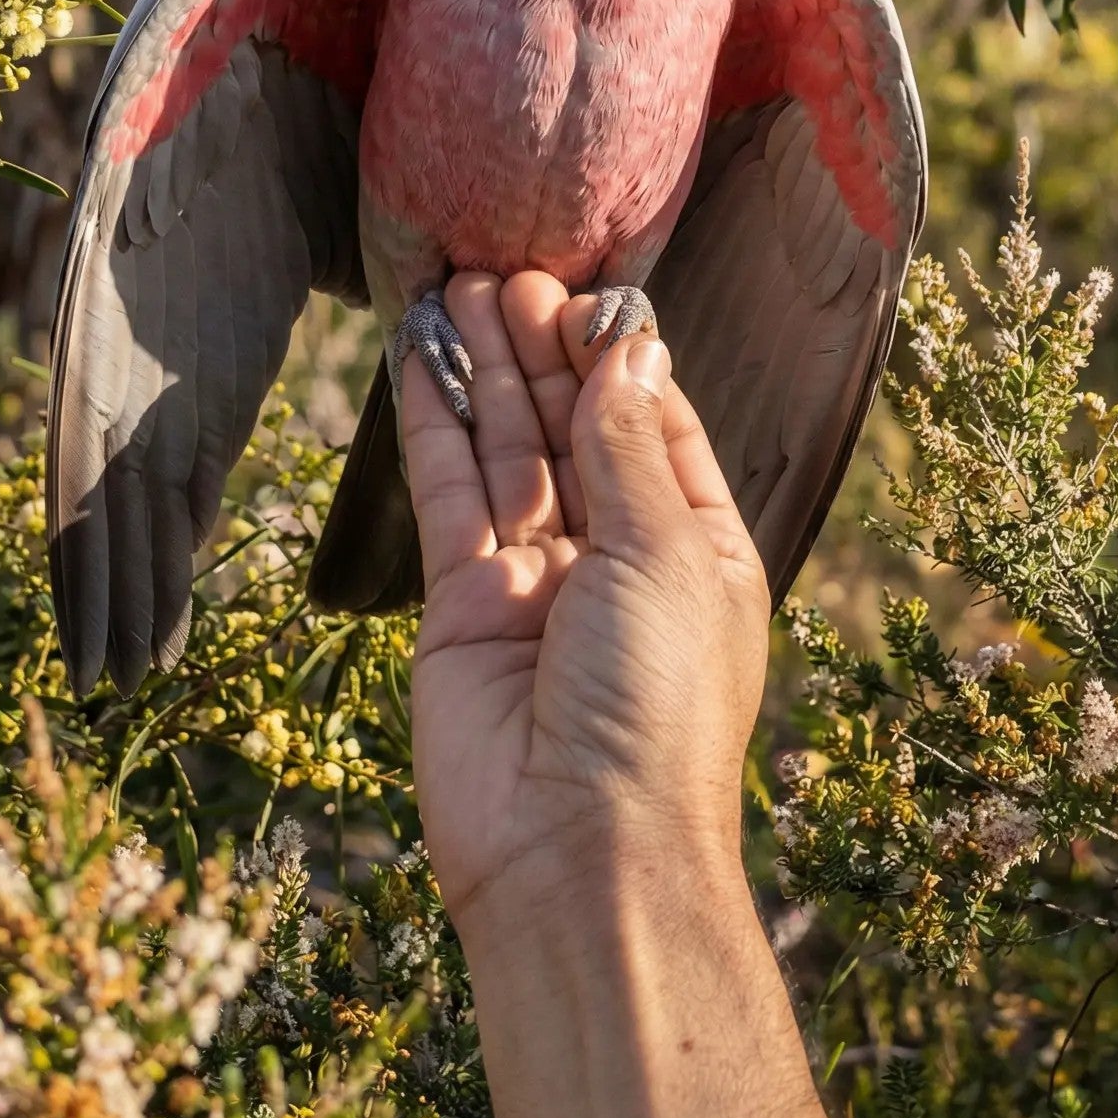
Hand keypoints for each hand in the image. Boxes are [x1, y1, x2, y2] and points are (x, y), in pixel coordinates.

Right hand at [404, 271, 769, 931]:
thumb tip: (627, 343)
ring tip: (458, 281)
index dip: (619, 356)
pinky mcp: (461, 605)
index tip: (587, 286)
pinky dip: (435, 423)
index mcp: (696, 548)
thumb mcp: (666, 551)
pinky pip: (449, 495)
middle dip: (542, 349)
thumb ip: (630, 442)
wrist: (580, 853)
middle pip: (575, 427)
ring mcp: (536, 582)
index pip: (656, 426)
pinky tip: (422, 356)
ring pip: (507, 450)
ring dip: (485, 368)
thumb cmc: (657, 707)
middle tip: (506, 264)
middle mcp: (617, 559)